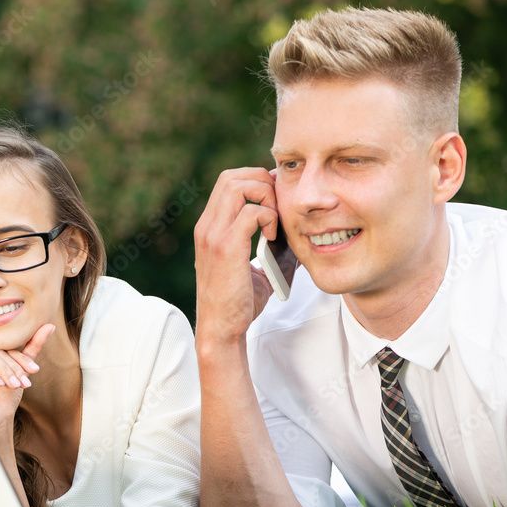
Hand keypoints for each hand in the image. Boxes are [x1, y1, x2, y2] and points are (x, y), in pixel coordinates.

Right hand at [0, 324, 54, 439]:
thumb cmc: (5, 397)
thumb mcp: (21, 369)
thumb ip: (32, 347)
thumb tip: (49, 326)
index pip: (3, 348)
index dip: (20, 358)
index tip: (35, 371)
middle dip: (12, 367)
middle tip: (23, 382)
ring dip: (3, 370)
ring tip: (13, 385)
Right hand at [194, 167, 278, 344]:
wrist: (221, 329)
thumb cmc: (238, 302)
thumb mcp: (254, 267)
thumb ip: (271, 246)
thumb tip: (300, 232)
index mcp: (209, 227)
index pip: (228, 182)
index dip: (256, 181)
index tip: (277, 198)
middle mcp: (207, 226)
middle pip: (231, 176)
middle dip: (261, 181)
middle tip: (279, 205)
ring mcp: (214, 235)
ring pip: (238, 186)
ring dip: (265, 196)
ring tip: (276, 220)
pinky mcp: (227, 248)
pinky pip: (251, 212)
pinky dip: (269, 217)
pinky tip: (275, 236)